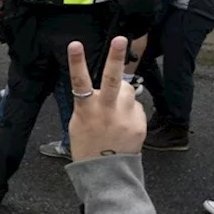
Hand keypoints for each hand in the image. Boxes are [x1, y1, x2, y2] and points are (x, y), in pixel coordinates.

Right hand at [67, 36, 144, 160]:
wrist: (106, 173)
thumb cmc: (87, 147)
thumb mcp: (77, 124)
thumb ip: (88, 105)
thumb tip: (101, 90)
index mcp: (86, 111)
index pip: (79, 81)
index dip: (76, 61)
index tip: (74, 44)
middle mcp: (106, 111)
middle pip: (113, 80)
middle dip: (116, 58)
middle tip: (120, 40)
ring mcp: (125, 117)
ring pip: (128, 91)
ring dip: (123, 94)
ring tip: (116, 110)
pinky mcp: (139, 124)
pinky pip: (136, 108)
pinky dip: (130, 112)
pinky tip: (123, 126)